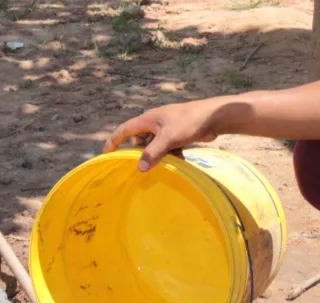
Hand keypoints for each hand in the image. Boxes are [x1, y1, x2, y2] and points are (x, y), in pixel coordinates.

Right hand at [103, 99, 224, 171]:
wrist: (213, 117)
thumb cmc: (189, 122)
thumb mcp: (168, 138)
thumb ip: (153, 153)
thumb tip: (140, 168)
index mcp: (147, 120)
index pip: (124, 130)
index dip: (113, 141)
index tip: (106, 154)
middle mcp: (154, 123)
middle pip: (139, 141)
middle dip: (143, 153)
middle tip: (151, 163)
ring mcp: (165, 129)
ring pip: (154, 146)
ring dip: (159, 156)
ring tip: (168, 162)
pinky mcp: (176, 134)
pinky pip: (166, 148)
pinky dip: (170, 155)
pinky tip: (179, 160)